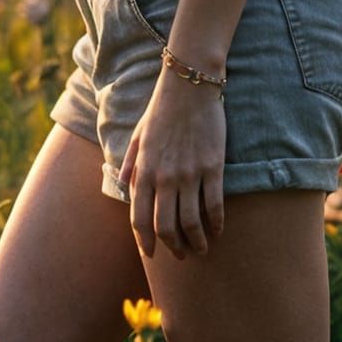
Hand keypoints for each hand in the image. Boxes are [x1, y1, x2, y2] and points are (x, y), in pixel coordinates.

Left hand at [118, 67, 225, 260]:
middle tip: (181, 255)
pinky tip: (218, 230)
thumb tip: (124, 187)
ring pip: (192, 222)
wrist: (189, 86)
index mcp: (144, 171)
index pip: (140, 219)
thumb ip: (131, 164)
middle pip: (167, 227)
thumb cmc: (161, 109)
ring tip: (201, 249)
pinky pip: (214, 205)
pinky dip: (216, 224)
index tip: (152, 253)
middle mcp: (165, 177)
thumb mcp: (138, 136)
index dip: (145, 242)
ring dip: (196, 242)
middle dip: (173, 248)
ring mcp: (190, 174)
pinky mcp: (213, 167)